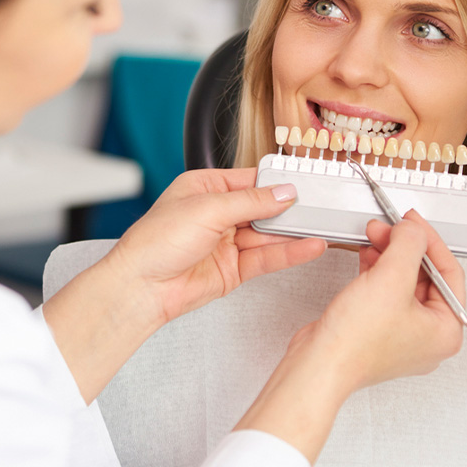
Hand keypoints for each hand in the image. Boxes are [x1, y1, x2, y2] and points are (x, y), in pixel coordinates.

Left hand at [107, 167, 325, 324]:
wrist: (142, 286)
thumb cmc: (156, 242)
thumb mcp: (207, 209)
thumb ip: (251, 202)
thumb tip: (283, 192)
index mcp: (205, 188)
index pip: (250, 180)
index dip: (276, 181)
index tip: (303, 181)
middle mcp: (217, 214)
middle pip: (263, 207)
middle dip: (289, 208)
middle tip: (321, 205)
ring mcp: (226, 242)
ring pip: (268, 234)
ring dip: (293, 231)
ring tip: (323, 226)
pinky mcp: (233, 269)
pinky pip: (266, 257)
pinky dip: (289, 252)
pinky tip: (309, 246)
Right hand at [235, 209, 463, 462]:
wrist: (319, 363)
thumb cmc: (355, 342)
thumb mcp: (391, 278)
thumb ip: (408, 245)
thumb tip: (413, 230)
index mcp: (446, 330)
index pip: (449, 272)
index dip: (430, 240)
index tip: (413, 222)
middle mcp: (428, 336)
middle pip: (426, 276)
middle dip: (405, 247)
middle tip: (389, 228)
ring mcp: (402, 336)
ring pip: (404, 283)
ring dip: (389, 255)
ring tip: (374, 237)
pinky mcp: (378, 332)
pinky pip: (386, 293)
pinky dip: (378, 271)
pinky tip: (367, 257)